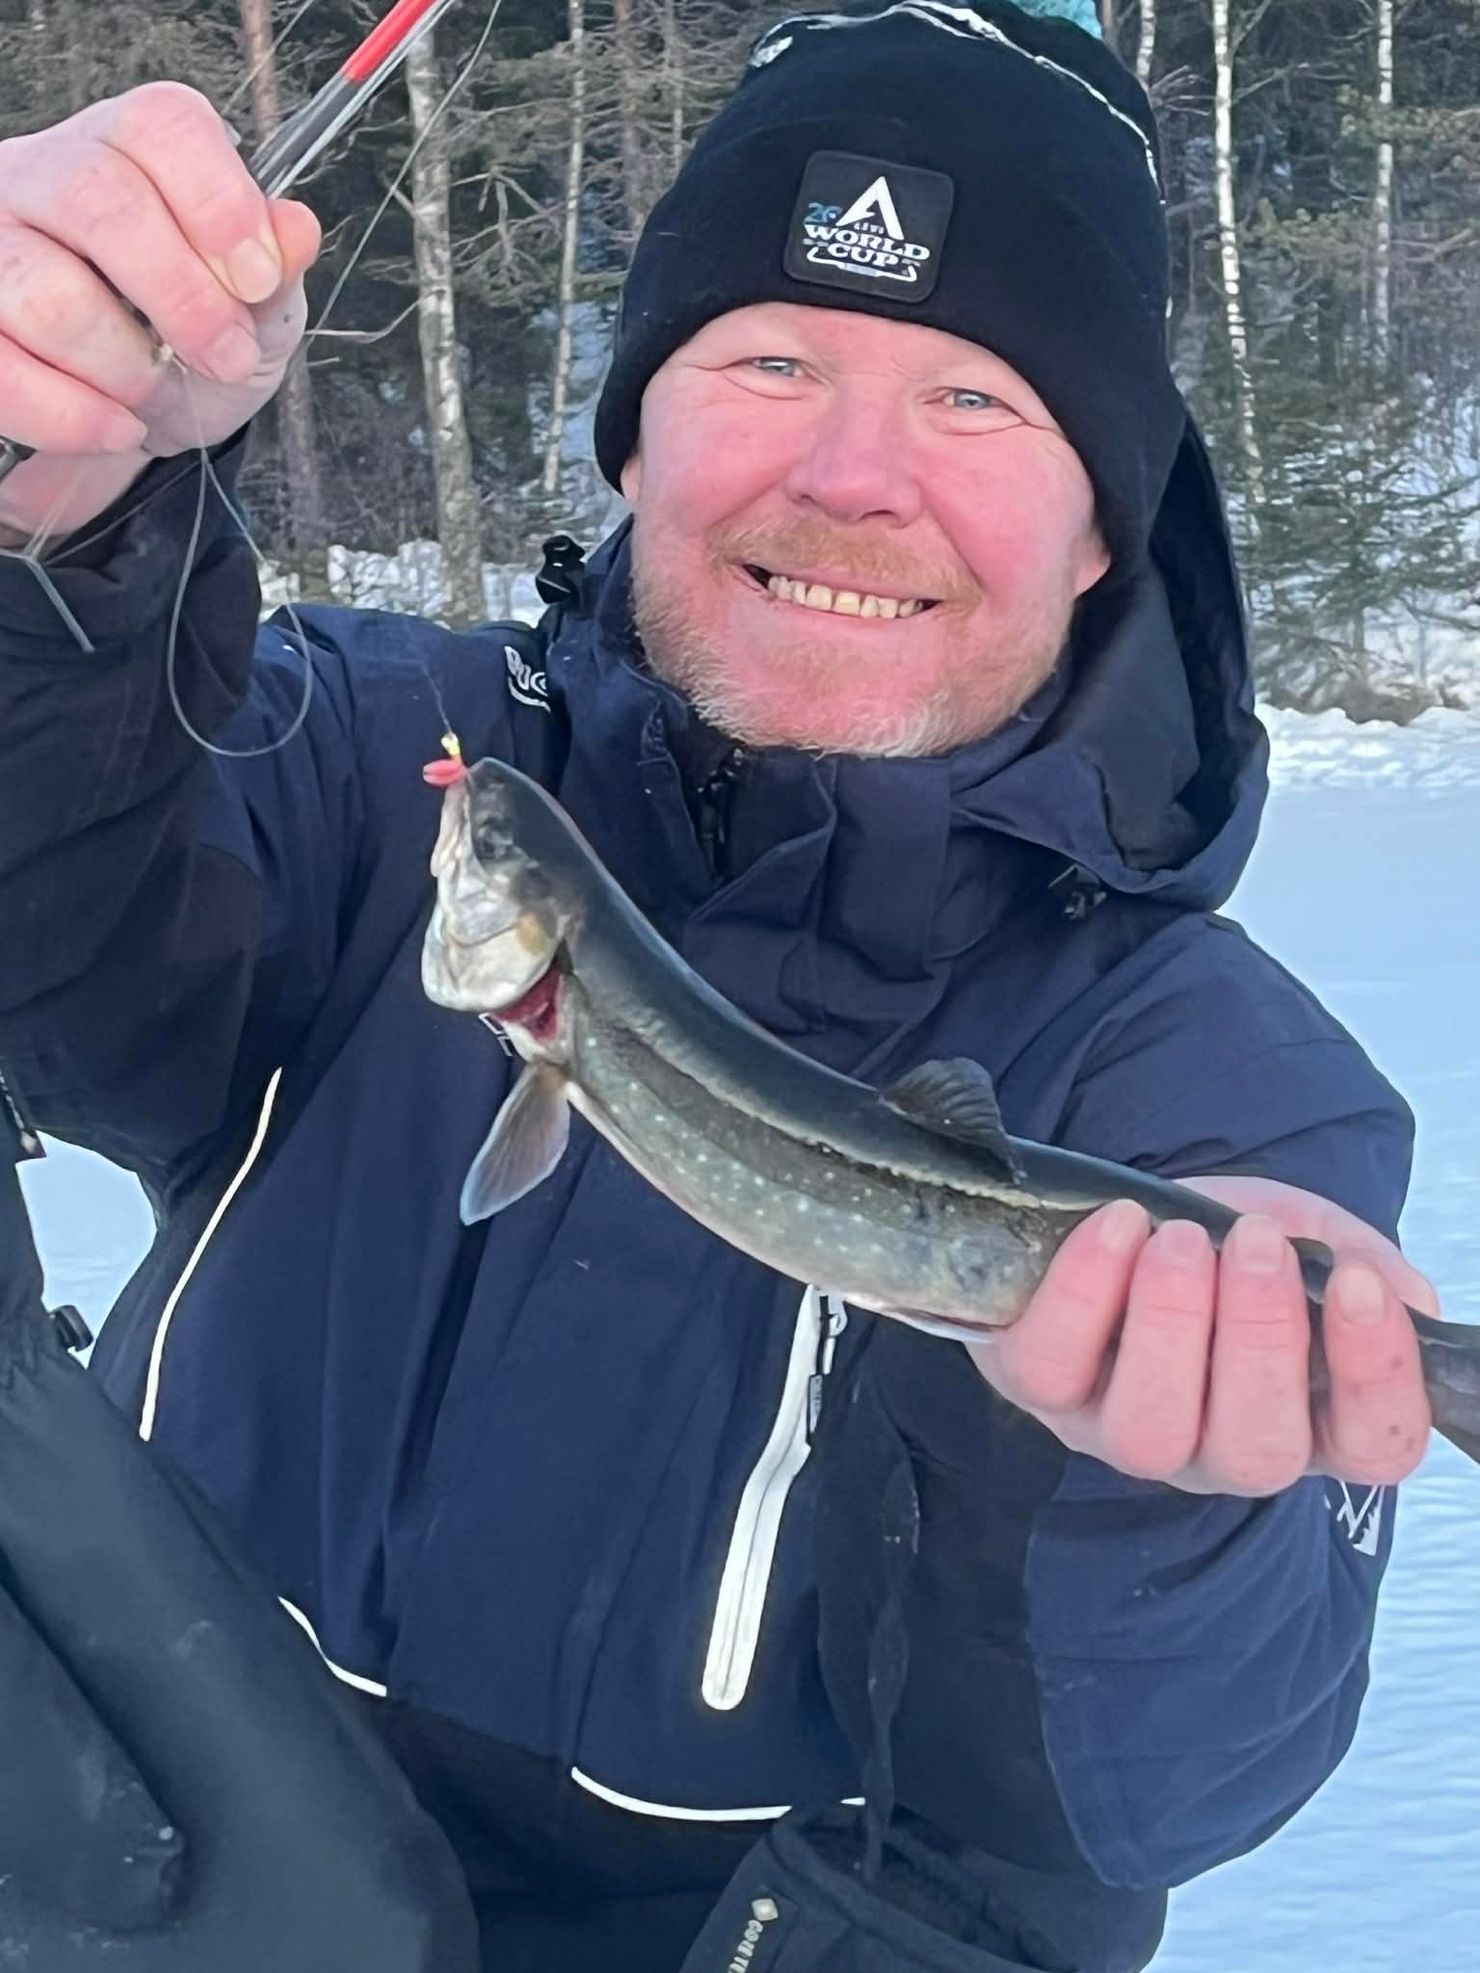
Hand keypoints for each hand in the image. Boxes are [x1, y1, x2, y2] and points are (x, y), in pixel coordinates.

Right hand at [0, 83, 321, 543]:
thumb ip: (276, 269)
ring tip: (156, 391)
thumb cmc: (195, 336)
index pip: (161, 126)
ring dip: (121, 365)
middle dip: (181, 298)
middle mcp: (46, 175)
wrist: (146, 409)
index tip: (258, 281)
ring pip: (43, 291)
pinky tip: (117, 426)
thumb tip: (295, 230)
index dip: (218, 203)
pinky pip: (2, 369)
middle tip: (226, 358)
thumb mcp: (258, 306)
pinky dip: (69, 416)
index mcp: (131, 147)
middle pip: (97, 199)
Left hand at [967, 1175, 1437, 1495]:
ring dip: (1169, 1325)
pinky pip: (1050, 1369)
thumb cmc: (1234, 1244)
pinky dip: (1080, 1295)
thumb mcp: (1312, 1238)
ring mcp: (1125, 1433)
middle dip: (1260, 1338)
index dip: (1375, 1373)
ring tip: (1177, 1240)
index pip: (1373, 1445)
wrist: (1134, 1215)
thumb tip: (1397, 1296)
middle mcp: (1220, 1450)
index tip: (1357, 1282)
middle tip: (1257, 1244)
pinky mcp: (1043, 1390)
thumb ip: (1363, 1265)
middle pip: (1255, 1450)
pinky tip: (1114, 1227)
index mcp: (1314, 1424)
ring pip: (1149, 1430)